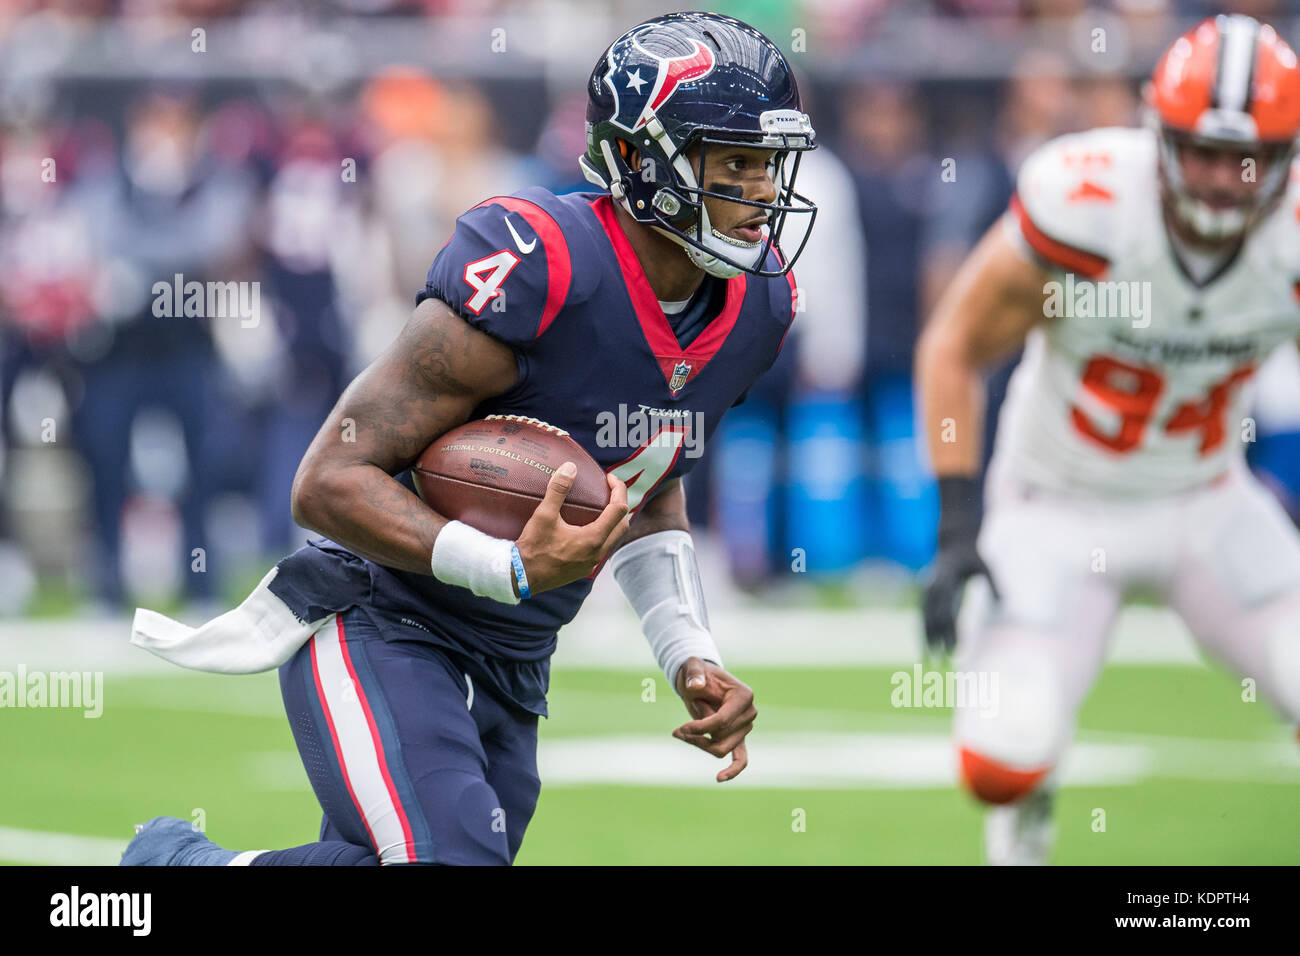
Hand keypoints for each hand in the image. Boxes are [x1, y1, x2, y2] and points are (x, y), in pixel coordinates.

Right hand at [515, 463, 629, 594]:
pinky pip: (603, 548)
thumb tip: (570, 467)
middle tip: (610, 490)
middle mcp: (598, 553)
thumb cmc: (533, 547)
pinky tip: (588, 526)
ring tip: (602, 505)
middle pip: (623, 525)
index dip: (618, 490)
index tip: (609, 478)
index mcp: (593, 538)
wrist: (521, 577)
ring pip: (614, 538)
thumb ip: (558, 490)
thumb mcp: (544, 515)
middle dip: (620, 504)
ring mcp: (592, 563)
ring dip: (614, 521)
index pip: (619, 510)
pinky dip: (603, 533)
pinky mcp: (584, 569)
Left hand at [672, 657, 755, 781]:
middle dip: (697, 735)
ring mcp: (745, 727)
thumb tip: (695, 686)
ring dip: (700, 745)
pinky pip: (741, 758)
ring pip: (722, 748)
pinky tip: (720, 778)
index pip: (723, 721)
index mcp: (744, 696)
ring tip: (681, 734)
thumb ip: (694, 674)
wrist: (700, 680)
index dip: (700, 728)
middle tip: (677, 730)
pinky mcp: (738, 737)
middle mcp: (749, 713)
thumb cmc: (697, 673)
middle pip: (722, 737)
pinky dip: (733, 769)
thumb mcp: (692, 668)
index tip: (680, 730)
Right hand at [922, 534, 998, 656]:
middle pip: (931, 618)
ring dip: (925, 639)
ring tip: (927, 660)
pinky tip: (927, 647)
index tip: (955, 650)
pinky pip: (923, 616)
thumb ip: (994, 583)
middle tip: (939, 661)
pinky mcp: (926, 594)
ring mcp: (926, 590)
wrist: (954, 541)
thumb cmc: (972, 555)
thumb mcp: (985, 565)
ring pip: (923, 618)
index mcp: (944, 580)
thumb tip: (1005, 603)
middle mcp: (932, 586)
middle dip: (935, 640)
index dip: (949, 632)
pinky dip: (924, 631)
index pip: (946, 611)